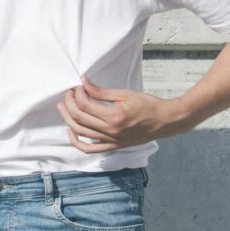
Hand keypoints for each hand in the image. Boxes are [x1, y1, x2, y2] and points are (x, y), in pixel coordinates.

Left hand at [57, 76, 189, 152]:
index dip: (77, 94)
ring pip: (81, 132)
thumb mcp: (124, 94)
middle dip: (69, 104)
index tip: (79, 86)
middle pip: (79, 118)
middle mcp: (111, 131)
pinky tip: (71, 131)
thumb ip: (101, 91)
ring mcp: (111, 141)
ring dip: (68, 119)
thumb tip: (83, 82)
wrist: (165, 121)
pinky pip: (90, 149)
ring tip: (63, 107)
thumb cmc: (148, 105)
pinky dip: (77, 142)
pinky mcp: (113, 146)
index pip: (85, 105)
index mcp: (114, 117)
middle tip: (69, 93)